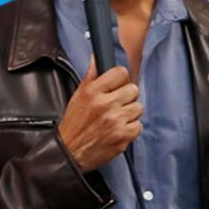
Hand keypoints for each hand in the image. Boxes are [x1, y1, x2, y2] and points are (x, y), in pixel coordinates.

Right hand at [58, 58, 141, 172]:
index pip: (120, 73)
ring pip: (138, 108)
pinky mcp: (123, 136)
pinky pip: (138, 125)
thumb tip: (97, 57)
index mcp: (93, 92)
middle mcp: (105, 104)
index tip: (116, 86)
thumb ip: (91, 76)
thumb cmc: (74, 124)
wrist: (70, 151)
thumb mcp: (78, 96)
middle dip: (126, 97)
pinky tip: (118, 129)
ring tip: (116, 118)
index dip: (119, 79)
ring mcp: (115, 121)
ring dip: (129, 113)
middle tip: (116, 104)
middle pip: (133, 89)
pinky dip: (130, 128)